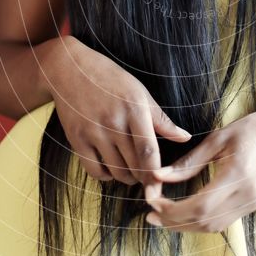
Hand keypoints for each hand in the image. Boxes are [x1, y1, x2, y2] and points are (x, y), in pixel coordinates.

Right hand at [42, 35, 191, 191]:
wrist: (69, 69)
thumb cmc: (110, 79)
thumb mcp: (139, 92)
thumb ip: (161, 119)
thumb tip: (185, 137)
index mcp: (134, 109)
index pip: (148, 150)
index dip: (156, 174)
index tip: (161, 186)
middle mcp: (113, 123)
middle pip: (134, 165)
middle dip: (144, 178)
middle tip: (149, 179)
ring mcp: (93, 132)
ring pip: (116, 171)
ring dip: (127, 178)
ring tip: (133, 174)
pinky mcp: (76, 139)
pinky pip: (94, 170)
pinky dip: (106, 176)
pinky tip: (111, 169)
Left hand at [143, 105, 255, 232]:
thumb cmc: (250, 129)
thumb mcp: (217, 139)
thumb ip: (189, 162)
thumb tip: (159, 176)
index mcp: (237, 175)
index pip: (199, 206)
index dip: (173, 210)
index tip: (153, 201)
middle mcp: (245, 195)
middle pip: (204, 222)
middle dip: (173, 222)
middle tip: (150, 215)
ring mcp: (250, 203)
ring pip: (212, 227)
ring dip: (185, 226)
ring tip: (163, 217)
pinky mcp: (251, 205)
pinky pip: (222, 223)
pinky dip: (200, 223)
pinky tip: (185, 214)